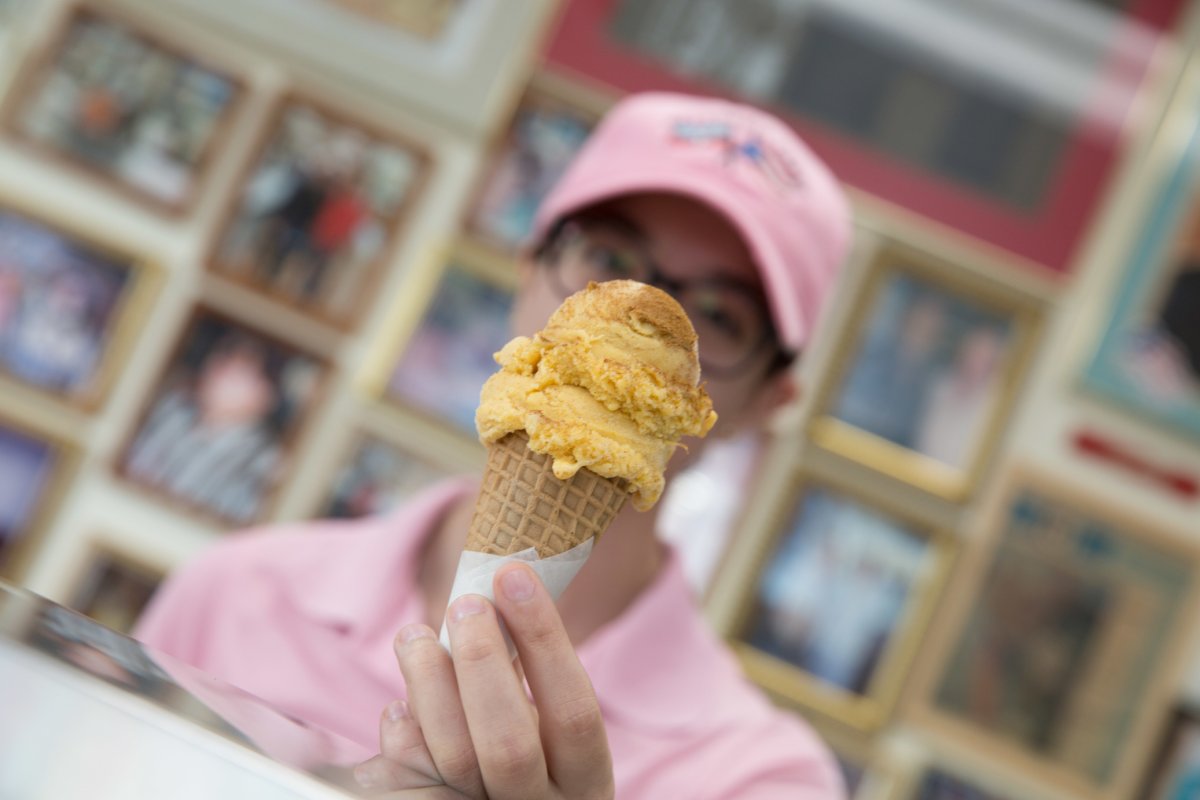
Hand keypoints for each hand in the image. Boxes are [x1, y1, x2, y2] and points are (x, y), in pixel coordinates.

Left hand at [353, 563, 613, 798]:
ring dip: (429, 687)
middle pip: (510, 744)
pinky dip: (401, 741)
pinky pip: (415, 787)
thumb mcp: (543, 734)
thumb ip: (520, 684)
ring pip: (455, 761)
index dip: (544, 638)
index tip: (513, 575)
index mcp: (584, 779)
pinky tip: (398, 710)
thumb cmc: (521, 762)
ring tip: (413, 637)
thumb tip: (484, 601)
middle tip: (466, 604)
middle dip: (483, 664)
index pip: (574, 709)